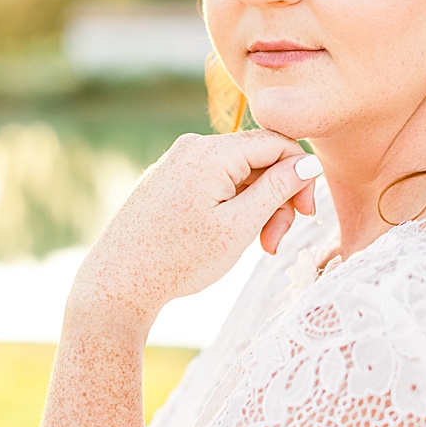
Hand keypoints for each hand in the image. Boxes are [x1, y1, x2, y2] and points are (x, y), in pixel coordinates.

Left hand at [71, 130, 320, 329]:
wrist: (117, 283)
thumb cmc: (179, 259)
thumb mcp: (241, 225)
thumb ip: (278, 189)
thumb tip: (308, 163)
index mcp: (211, 152)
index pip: (279, 143)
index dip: (302, 177)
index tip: (307, 214)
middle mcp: (192, 147)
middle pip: (258, 161)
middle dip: (276, 200)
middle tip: (276, 243)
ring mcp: (176, 163)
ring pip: (238, 175)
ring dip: (256, 208)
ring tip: (256, 247)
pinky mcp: (167, 180)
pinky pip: (214, 183)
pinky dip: (232, 208)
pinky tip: (227, 239)